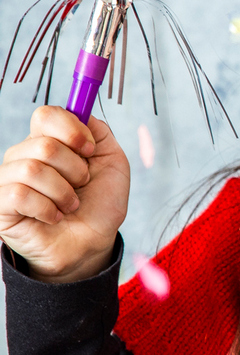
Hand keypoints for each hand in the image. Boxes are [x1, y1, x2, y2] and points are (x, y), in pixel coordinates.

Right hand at [0, 106, 128, 281]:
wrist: (93, 243)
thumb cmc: (100, 205)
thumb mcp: (112, 163)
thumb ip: (98, 132)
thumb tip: (81, 110)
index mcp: (47, 143)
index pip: (45, 115)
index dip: (71, 129)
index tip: (89, 150)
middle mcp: (23, 157)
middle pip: (44, 144)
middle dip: (75, 169)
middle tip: (81, 186)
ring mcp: (8, 181)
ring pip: (31, 169)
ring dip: (63, 192)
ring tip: (69, 205)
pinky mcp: (0, 205)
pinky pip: (20, 194)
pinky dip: (47, 208)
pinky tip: (53, 217)